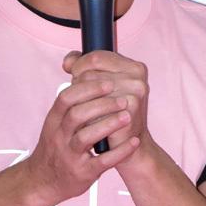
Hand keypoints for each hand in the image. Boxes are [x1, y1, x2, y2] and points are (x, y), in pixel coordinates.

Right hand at [21, 74, 134, 205]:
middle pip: (76, 114)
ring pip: (86, 137)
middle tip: (123, 99)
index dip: (87, 88)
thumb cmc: (56, 146)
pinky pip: (101, 162)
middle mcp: (59, 137)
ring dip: (108, 125)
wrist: (43, 181)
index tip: (109, 81)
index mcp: (54, 120)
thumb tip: (78, 63)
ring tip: (128, 116)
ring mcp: (70, 156)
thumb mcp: (55, 122)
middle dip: (101, 104)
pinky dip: (119, 152)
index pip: (66, 98)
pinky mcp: (82, 173)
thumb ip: (70, 98)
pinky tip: (134, 142)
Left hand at [62, 50, 152, 167]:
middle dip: (78, 86)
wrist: (131, 148)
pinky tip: (91, 123)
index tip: (74, 77)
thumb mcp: (102, 90)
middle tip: (82, 102)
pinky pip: (93, 106)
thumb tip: (68, 63)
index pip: (96, 57)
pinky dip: (87, 115)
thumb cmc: (112, 117)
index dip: (79, 66)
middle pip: (89, 72)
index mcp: (134, 67)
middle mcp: (137, 77)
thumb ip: (85, 69)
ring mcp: (134, 92)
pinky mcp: (128, 109)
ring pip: (88, 88)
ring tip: (88, 113)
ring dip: (81, 102)